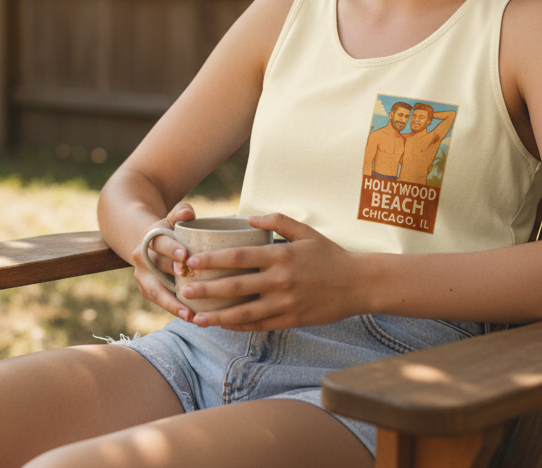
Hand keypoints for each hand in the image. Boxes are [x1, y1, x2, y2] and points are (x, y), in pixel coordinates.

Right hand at [131, 202, 196, 321]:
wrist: (150, 242)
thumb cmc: (171, 229)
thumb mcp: (174, 218)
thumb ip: (182, 213)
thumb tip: (188, 213)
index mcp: (149, 237)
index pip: (160, 242)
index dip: (172, 249)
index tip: (185, 256)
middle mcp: (141, 256)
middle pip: (158, 268)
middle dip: (173, 278)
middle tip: (191, 288)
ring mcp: (141, 275)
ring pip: (155, 290)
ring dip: (172, 304)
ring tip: (190, 315)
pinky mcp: (146, 289)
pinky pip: (159, 301)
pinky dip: (173, 309)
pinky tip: (191, 318)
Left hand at [178, 213, 362, 331]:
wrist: (358, 284)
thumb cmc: (330, 255)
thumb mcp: (306, 231)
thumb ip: (278, 220)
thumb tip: (249, 215)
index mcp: (281, 255)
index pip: (239, 257)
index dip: (213, 260)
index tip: (192, 262)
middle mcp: (280, 280)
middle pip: (236, 286)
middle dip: (207, 290)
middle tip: (184, 291)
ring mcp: (285, 303)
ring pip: (244, 312)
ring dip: (218, 316)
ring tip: (196, 318)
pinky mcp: (291, 320)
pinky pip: (260, 325)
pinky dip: (239, 327)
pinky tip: (223, 326)